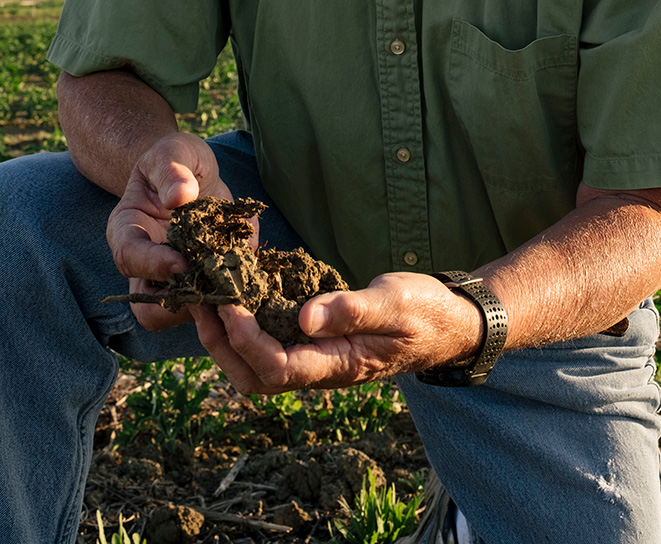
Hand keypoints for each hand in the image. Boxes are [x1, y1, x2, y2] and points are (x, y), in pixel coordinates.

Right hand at [106, 132, 249, 330]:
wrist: (189, 169)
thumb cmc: (174, 158)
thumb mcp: (173, 152)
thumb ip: (172, 172)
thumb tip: (179, 197)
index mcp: (127, 229)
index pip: (129, 258)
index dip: (153, 265)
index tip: (182, 262)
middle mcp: (145, 262)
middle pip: (149, 305)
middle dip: (182, 303)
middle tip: (216, 288)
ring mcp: (173, 276)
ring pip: (184, 311)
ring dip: (214, 303)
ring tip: (243, 282)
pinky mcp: (203, 278)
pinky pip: (216, 298)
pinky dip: (237, 291)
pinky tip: (257, 273)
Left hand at [188, 271, 484, 394]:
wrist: (450, 323)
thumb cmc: (425, 311)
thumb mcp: (393, 301)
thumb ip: (351, 309)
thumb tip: (303, 316)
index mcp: (339, 365)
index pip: (277, 366)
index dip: (245, 340)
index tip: (227, 303)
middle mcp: (322, 371)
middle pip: (255, 377)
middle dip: (221, 344)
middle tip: (199, 302)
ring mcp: (319, 360)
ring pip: (258, 367)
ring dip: (227, 338)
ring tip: (206, 298)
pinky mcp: (318, 344)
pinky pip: (272, 345)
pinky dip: (247, 326)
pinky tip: (237, 295)